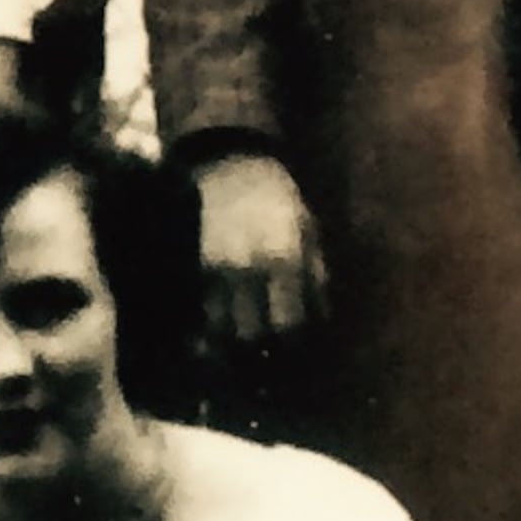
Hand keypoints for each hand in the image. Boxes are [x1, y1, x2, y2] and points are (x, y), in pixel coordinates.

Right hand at [193, 151, 325, 347]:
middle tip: (267, 354)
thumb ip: (315, 271)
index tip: (295, 347)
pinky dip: (209, 326)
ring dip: (231, 343)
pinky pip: (203, 308)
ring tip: (240, 350)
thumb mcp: (308, 229)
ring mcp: (220, 269)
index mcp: (284, 262)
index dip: (293, 342)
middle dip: (260, 351)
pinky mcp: (199, 265)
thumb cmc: (280, 198)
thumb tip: (320, 312)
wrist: (233, 165)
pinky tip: (216, 332)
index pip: (289, 322)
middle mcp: (249, 271)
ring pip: (220, 327)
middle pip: (251, 334)